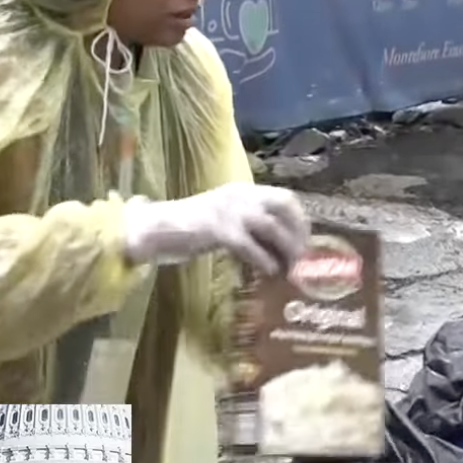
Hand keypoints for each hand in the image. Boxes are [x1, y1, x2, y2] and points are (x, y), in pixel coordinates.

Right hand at [122, 183, 309, 274]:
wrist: (156, 228)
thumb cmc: (191, 227)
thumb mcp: (225, 218)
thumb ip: (249, 226)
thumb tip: (279, 248)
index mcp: (243, 190)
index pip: (285, 198)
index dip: (300, 220)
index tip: (305, 241)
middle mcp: (240, 195)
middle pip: (284, 206)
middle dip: (298, 232)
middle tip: (302, 257)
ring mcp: (229, 211)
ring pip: (272, 227)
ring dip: (286, 249)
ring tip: (290, 268)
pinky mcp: (218, 230)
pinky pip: (250, 246)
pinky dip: (264, 260)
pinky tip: (269, 272)